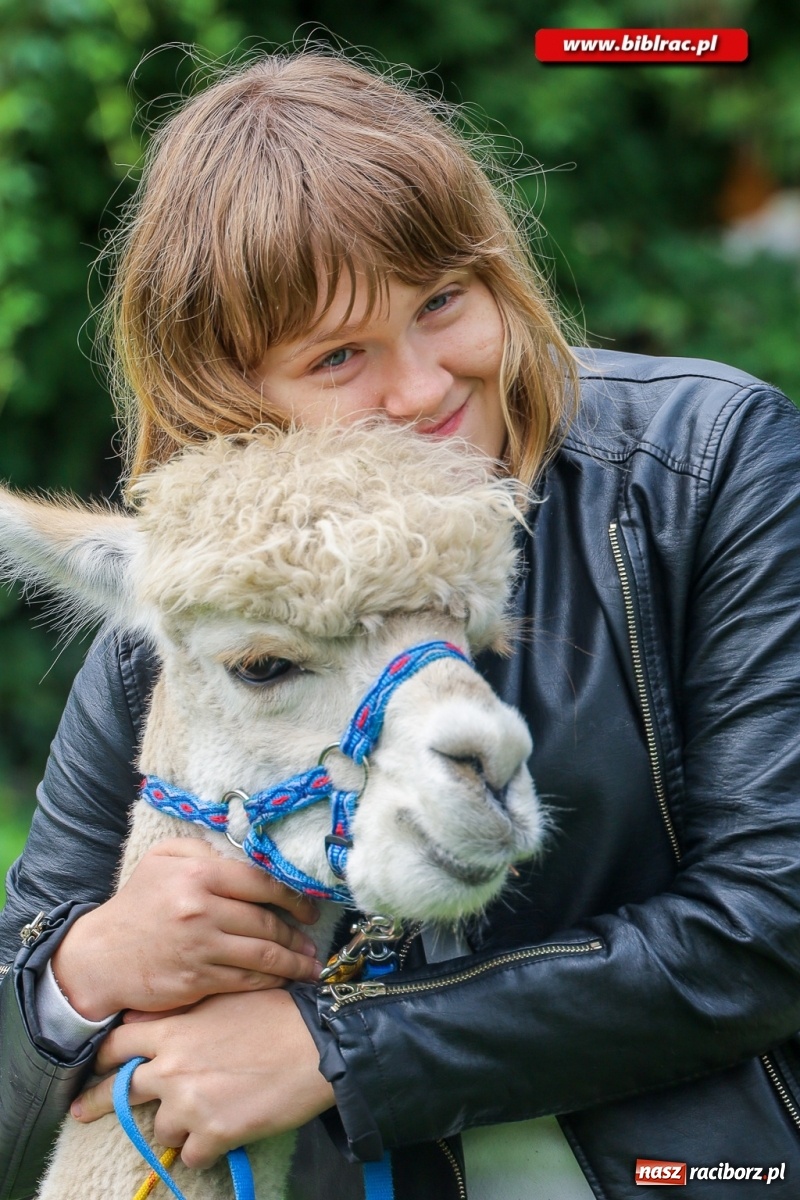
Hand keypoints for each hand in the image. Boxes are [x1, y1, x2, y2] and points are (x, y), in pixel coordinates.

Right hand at [51, 839, 322, 1019]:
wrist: (101, 957)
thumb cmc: (137, 904)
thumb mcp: (162, 859)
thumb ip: (203, 848)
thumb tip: (246, 854)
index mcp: (199, 874)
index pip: (262, 883)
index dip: (293, 896)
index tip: (310, 907)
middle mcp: (202, 910)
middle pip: (266, 922)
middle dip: (297, 933)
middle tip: (313, 939)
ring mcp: (200, 949)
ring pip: (263, 955)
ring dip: (293, 962)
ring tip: (310, 965)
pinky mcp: (197, 981)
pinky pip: (246, 981)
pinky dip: (270, 981)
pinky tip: (284, 980)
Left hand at [71, 991, 335, 1167]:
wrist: (317, 1044)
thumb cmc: (277, 1011)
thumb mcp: (223, 996)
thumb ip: (182, 1009)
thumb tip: (145, 1020)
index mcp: (174, 1029)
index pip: (118, 1044)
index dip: (104, 1056)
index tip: (96, 1065)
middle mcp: (172, 1068)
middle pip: (120, 1092)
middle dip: (99, 1102)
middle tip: (82, 1110)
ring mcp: (191, 1104)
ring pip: (162, 1129)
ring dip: (178, 1123)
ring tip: (207, 1110)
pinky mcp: (215, 1134)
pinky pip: (193, 1155)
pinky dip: (206, 1147)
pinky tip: (226, 1131)